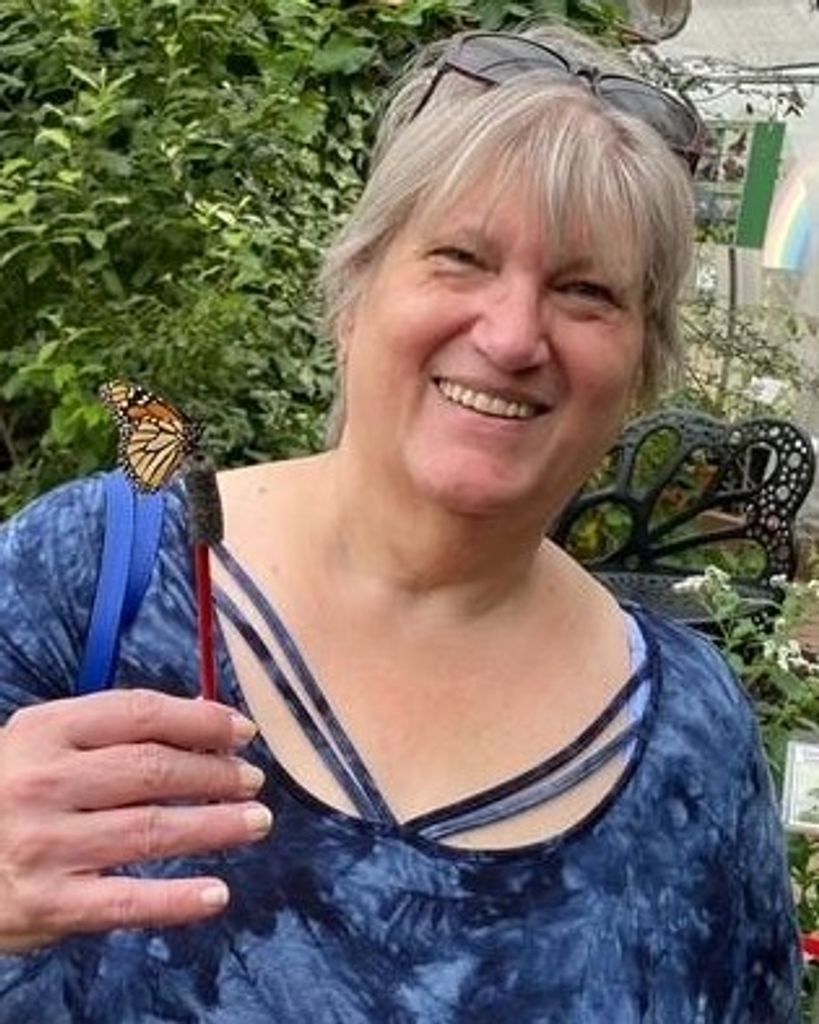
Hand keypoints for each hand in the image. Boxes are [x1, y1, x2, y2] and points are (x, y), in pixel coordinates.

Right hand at [0, 689, 270, 952]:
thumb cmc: (5, 792)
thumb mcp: (40, 744)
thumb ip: (109, 731)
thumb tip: (200, 720)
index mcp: (44, 731)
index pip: (140, 713)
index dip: (201, 721)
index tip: (242, 731)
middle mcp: (44, 783)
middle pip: (152, 770)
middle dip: (215, 774)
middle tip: (252, 780)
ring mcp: (45, 845)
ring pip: (150, 831)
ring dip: (215, 826)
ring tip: (255, 822)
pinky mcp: (47, 905)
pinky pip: (126, 903)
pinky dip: (177, 900)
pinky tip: (216, 894)